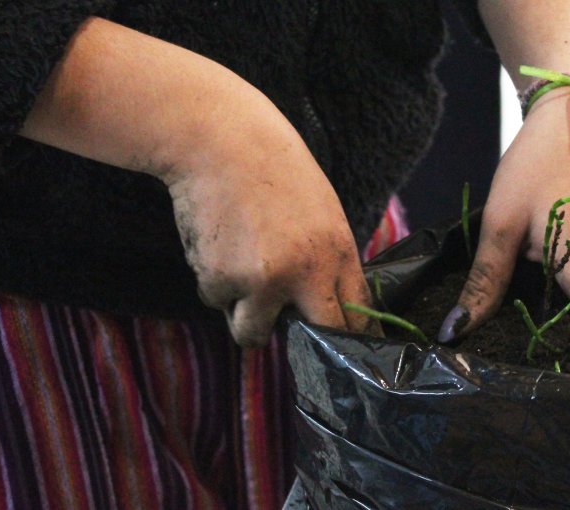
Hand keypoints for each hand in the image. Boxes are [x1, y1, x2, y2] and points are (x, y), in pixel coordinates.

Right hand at [161, 103, 378, 346]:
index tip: (351, 349)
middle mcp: (305, 272)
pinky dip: (213, 282)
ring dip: (245, 314)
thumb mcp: (321, 210)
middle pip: (319, 335)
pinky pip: (217, 301)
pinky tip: (217, 242)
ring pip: (253, 331)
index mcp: (337, 250)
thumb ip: (325, 258)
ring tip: (240, 268)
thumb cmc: (272, 168)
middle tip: (296, 335)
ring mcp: (262, 280)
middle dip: (308, 342)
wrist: (219, 138)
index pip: (356, 313)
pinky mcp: (222, 279)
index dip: (353, 336)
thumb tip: (324, 304)